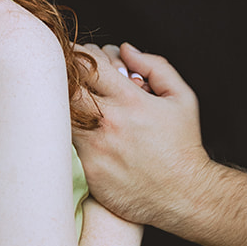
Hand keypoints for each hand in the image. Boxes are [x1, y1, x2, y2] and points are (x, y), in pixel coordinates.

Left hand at [74, 42, 212, 227]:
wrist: (186, 195)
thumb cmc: (183, 146)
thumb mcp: (181, 97)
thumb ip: (155, 66)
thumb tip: (126, 50)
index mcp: (130, 100)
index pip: (88, 63)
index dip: (82, 55)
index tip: (85, 60)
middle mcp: (108, 123)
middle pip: (65, 86)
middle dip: (66, 76)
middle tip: (72, 79)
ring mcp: (94, 149)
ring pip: (60, 116)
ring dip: (65, 106)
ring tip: (79, 107)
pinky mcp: (88, 171)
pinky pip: (67, 145)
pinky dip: (71, 135)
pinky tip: (86, 135)